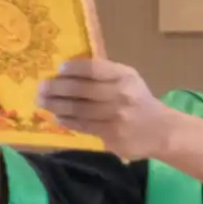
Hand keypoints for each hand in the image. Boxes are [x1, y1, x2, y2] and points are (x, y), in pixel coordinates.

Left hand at [37, 57, 178, 159]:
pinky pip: (83, 125)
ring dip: (56, 105)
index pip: (94, 69)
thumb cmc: (138, 101)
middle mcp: (121, 94)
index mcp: (125, 76)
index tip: (58, 70)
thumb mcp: (128, 80)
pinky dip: (67, 121)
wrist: (161, 130)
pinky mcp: (111, 134)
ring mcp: (116, 116)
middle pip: (81, 89)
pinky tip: (57, 117)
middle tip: (40, 88)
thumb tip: (68, 73)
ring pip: (78, 109)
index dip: (73, 69)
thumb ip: (104, 75)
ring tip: (42, 102)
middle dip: (57, 88)